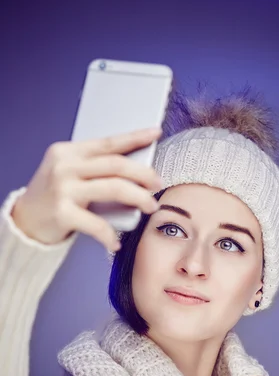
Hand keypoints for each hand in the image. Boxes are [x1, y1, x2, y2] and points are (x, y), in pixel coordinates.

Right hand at [11, 127, 162, 251]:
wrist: (24, 221)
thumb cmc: (53, 197)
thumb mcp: (68, 173)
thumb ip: (94, 167)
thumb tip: (135, 169)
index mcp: (69, 152)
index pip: (108, 142)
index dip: (134, 138)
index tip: (155, 133)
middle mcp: (65, 166)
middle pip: (116, 165)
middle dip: (143, 174)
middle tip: (158, 184)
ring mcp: (63, 189)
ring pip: (113, 188)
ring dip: (138, 198)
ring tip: (150, 206)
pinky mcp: (62, 213)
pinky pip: (96, 224)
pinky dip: (109, 235)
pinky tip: (116, 242)